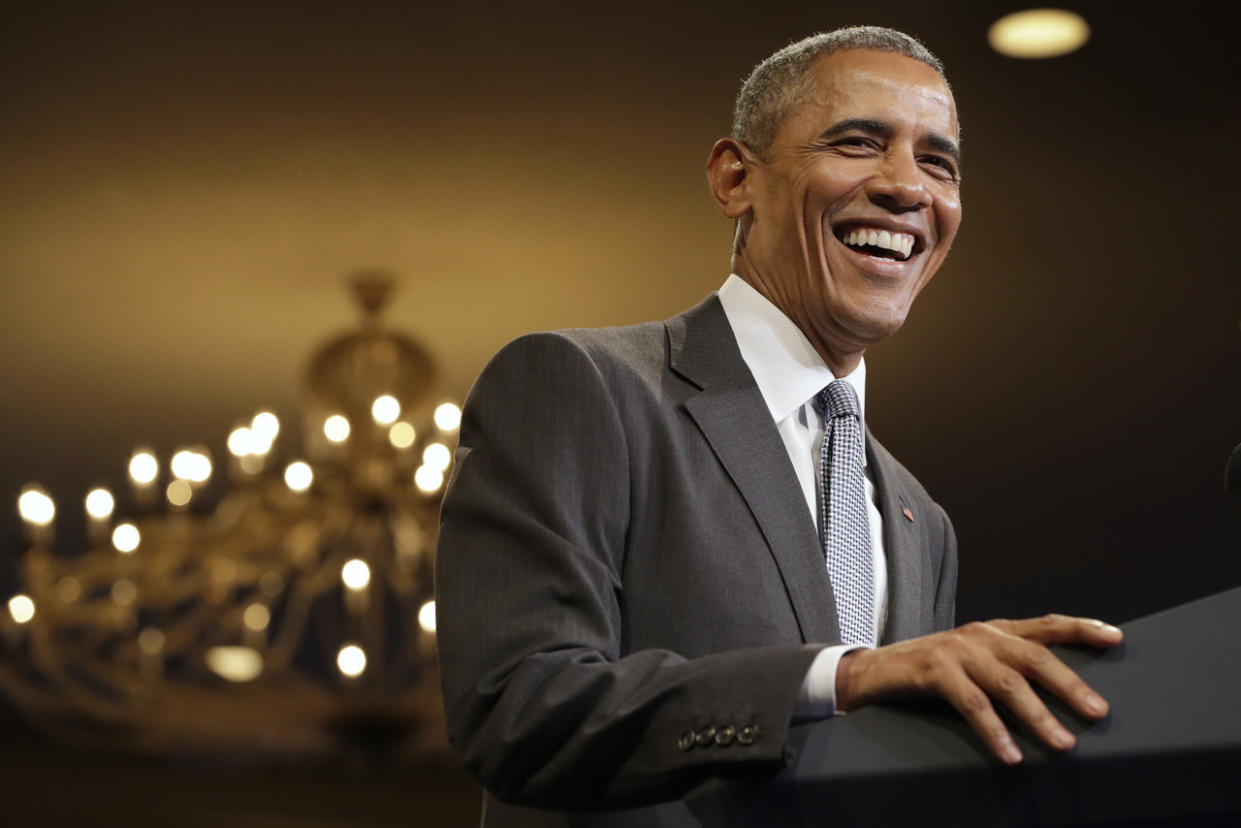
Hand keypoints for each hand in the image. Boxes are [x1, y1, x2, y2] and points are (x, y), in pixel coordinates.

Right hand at [835, 615, 1122, 763]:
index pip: (1045, 625)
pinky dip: (994, 731)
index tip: (1115, 637)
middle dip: (1069, 684)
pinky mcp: (934, 671)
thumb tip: (1058, 697)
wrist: (874, 672)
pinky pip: (971, 705)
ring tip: (1062, 743)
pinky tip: (1009, 754)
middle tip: (1098, 712)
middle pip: (1034, 656)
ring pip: (1007, 684)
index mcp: (994, 631)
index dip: (1080, 628)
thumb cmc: (931, 671)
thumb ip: (1006, 668)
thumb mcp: (973, 662)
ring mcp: (957, 651)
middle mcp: (980, 635)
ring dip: (1039, 715)